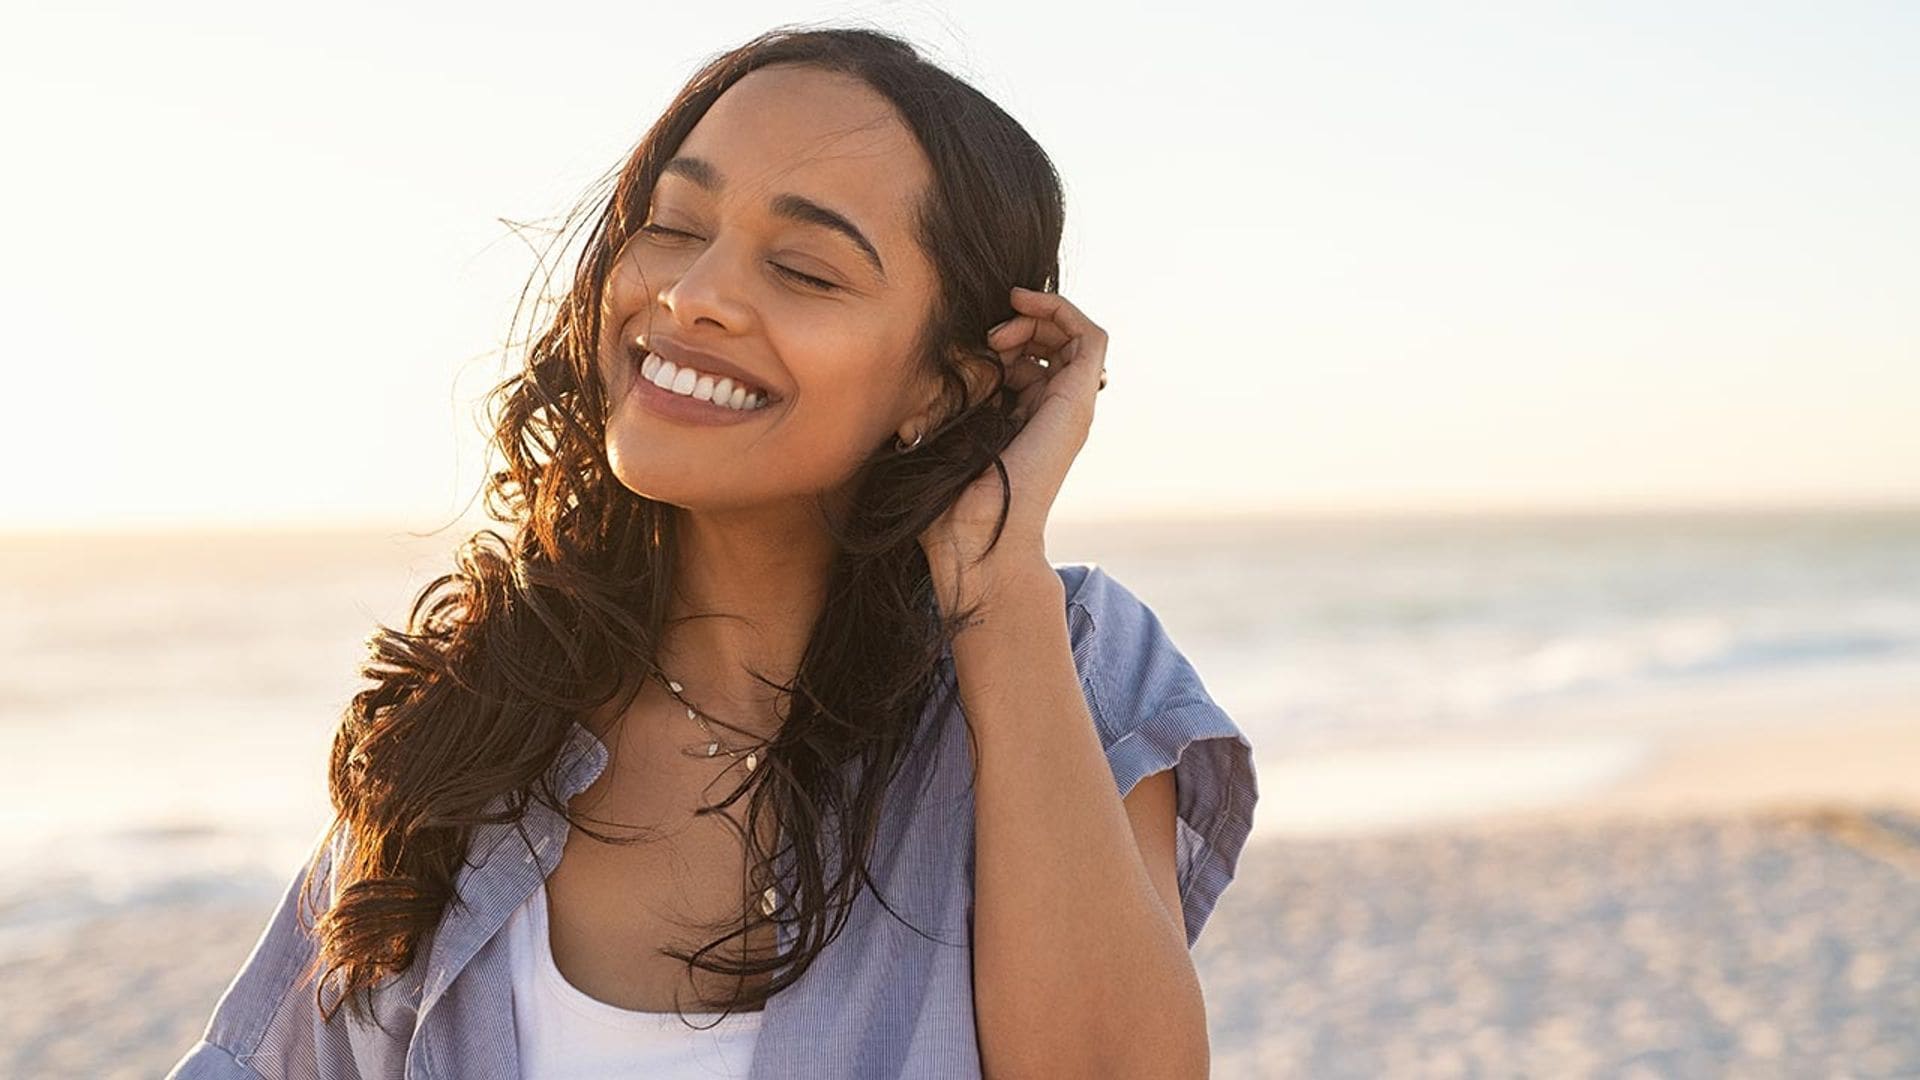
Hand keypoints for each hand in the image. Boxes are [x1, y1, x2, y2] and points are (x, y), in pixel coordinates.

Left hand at [920, 286, 1107, 599]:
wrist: (975, 540)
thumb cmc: (949, 502)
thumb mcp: (940, 434)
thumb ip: (943, 404)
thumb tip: (929, 379)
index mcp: (1025, 420)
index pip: (1029, 360)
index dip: (1002, 338)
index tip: (969, 345)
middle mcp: (1054, 412)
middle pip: (1053, 343)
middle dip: (1020, 324)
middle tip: (987, 337)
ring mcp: (1070, 406)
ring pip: (1074, 336)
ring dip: (1038, 316)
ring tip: (1000, 331)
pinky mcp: (1078, 401)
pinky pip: (1091, 337)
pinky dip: (1061, 310)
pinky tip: (1024, 306)